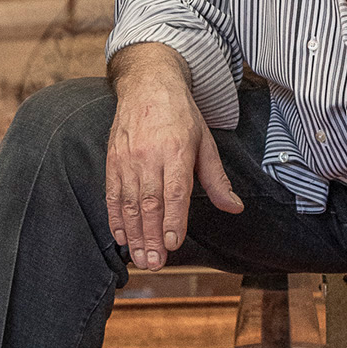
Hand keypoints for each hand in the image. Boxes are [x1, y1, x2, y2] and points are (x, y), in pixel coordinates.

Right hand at [105, 49, 243, 269]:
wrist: (148, 84)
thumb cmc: (181, 115)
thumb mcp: (206, 142)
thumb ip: (216, 179)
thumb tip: (234, 207)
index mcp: (177, 150)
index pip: (175, 191)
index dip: (172, 220)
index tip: (172, 243)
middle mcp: (150, 155)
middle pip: (150, 203)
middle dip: (151, 236)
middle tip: (154, 263)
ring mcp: (127, 158)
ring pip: (130, 203)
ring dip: (134, 234)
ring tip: (140, 258)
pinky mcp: (112, 160)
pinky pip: (112, 194)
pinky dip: (115, 218)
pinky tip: (121, 237)